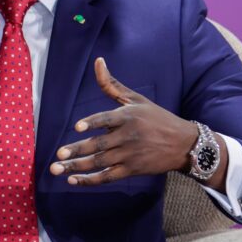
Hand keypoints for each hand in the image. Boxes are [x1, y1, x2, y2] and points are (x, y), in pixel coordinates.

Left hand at [49, 57, 209, 186]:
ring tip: (57, 169)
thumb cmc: (156, 118)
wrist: (183, 144)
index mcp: (128, 116)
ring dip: (78, 167)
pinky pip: (108, 177)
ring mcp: (130, 155)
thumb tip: (97, 61)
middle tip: (59, 154)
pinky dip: (91, 180)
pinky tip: (74, 180)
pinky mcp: (132, 170)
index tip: (77, 127)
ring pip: (100, 162)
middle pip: (99, 145)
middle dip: (77, 151)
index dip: (92, 123)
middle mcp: (128, 136)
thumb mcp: (136, 99)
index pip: (106, 119)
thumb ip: (112, 84)